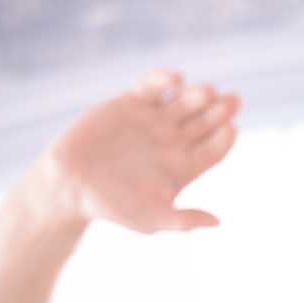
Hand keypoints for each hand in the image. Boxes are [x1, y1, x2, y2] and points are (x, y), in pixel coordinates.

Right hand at [37, 69, 240, 232]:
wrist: (71, 185)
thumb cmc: (113, 208)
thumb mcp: (152, 220)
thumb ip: (184, 220)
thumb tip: (217, 222)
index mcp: (185, 166)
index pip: (215, 148)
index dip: (225, 138)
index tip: (231, 128)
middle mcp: (174, 141)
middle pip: (207, 121)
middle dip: (221, 110)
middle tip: (232, 101)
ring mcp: (154, 121)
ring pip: (185, 102)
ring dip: (197, 95)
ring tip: (206, 92)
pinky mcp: (131, 104)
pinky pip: (153, 87)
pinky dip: (164, 80)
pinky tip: (175, 79)